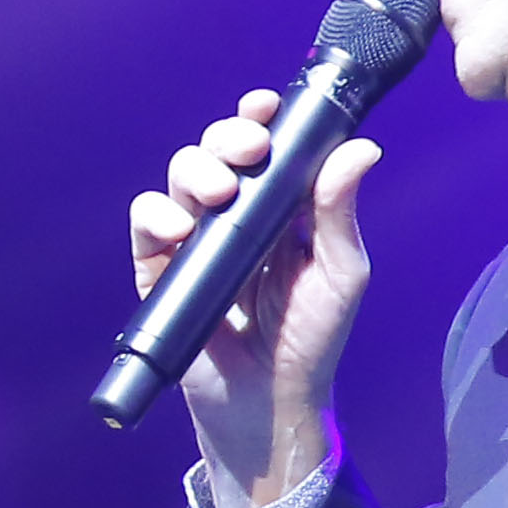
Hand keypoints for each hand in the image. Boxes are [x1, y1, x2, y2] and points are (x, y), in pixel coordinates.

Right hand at [129, 85, 382, 498]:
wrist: (268, 401)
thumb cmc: (312, 339)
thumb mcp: (339, 273)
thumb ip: (340, 212)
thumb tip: (360, 149)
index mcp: (280, 208)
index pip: (265, 147)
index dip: (259, 118)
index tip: (266, 106)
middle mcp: (235, 216)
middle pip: (217, 150)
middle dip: (227, 137)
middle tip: (247, 153)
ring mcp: (196, 239)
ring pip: (180, 176)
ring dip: (195, 170)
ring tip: (217, 194)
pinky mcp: (161, 269)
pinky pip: (147, 224)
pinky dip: (156, 215)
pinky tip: (178, 228)